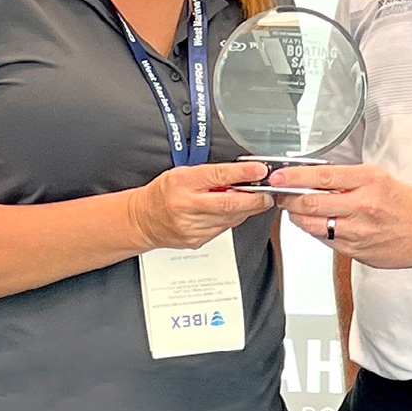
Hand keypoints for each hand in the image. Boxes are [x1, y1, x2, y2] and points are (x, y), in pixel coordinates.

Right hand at [130, 161, 273, 251]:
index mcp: (183, 183)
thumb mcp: (183, 173)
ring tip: (256, 200)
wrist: (144, 219)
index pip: (218, 176)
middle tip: (268, 193)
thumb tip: (240, 175)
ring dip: (247, 209)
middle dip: (254, 199)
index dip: (243, 174)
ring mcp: (192, 226)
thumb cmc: (163, 192)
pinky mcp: (197, 240)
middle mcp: (187, 205)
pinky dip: (234, 219)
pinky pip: (223, 229)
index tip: (259, 170)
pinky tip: (236, 212)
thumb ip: (210, 174)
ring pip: (230, 219)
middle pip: (228, 204)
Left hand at [269, 164, 411, 268]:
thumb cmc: (403, 202)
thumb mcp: (377, 177)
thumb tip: (312, 176)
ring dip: (297, 216)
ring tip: (294, 208)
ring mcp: (358, 232)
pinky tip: (316, 223)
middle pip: (311, 202)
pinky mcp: (357, 251)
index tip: (277, 177)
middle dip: (288, 198)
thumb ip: (345, 177)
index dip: (294, 177)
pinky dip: (315, 230)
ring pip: (313, 224)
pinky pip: (325, 241)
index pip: (321, 176)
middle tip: (280, 193)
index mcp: (367, 181)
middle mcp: (362, 206)